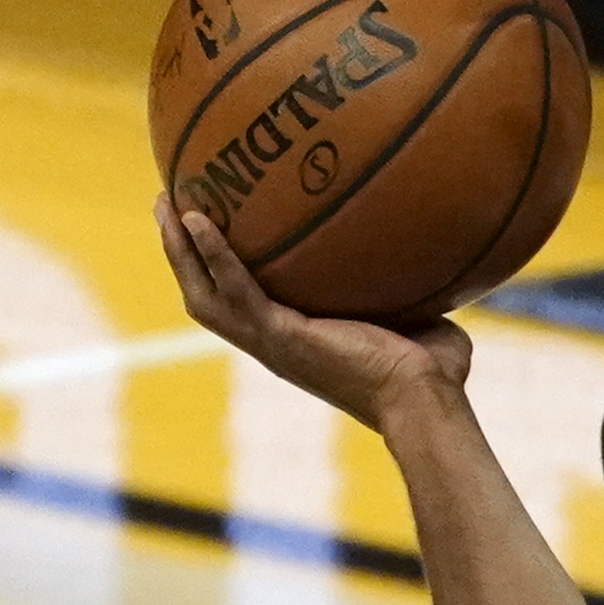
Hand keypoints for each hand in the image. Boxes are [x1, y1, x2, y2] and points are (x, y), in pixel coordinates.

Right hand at [155, 200, 471, 432]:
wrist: (426, 401)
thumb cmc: (434, 372)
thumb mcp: (418, 318)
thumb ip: (411, 287)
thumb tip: (437, 251)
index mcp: (294, 340)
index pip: (241, 303)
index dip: (217, 270)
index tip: (207, 231)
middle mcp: (273, 343)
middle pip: (204, 295)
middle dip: (181, 253)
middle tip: (167, 205)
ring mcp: (272, 342)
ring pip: (203, 293)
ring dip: (179, 249)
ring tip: (166, 203)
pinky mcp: (280, 336)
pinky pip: (236, 288)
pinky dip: (215, 254)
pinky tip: (199, 218)